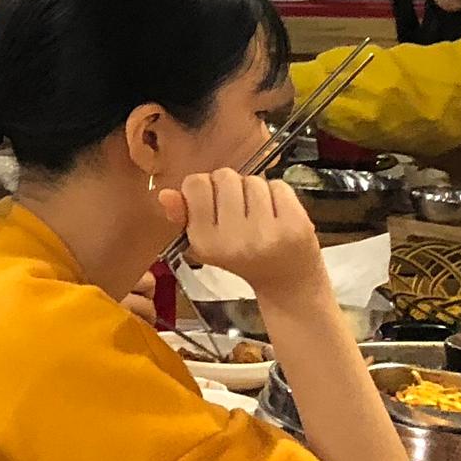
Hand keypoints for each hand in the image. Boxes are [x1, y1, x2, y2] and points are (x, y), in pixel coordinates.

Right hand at [158, 168, 327, 304]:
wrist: (288, 285)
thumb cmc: (243, 258)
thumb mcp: (205, 243)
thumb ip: (183, 215)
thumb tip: (164, 194)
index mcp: (205, 242)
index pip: (195, 183)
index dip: (205, 188)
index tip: (214, 205)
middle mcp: (234, 239)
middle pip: (224, 176)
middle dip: (231, 187)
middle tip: (240, 212)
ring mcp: (267, 232)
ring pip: (253, 180)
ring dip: (255, 191)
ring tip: (260, 215)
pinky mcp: (296, 225)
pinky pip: (279, 185)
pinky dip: (278, 194)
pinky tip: (278, 215)